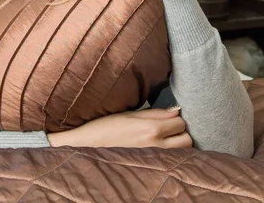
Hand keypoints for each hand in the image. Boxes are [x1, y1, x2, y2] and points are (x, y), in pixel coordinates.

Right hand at [48, 107, 192, 148]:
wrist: (89, 145)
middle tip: (167, 127)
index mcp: (152, 129)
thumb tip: (176, 110)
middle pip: (187, 139)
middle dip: (180, 131)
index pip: (180, 122)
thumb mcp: (131, 113)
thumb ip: (155, 113)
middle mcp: (157, 146)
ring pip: (183, 151)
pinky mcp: (151, 166)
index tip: (166, 116)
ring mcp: (155, 159)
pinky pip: (172, 160)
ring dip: (178, 143)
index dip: (175, 116)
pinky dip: (171, 153)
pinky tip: (158, 147)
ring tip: (164, 137)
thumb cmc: (107, 126)